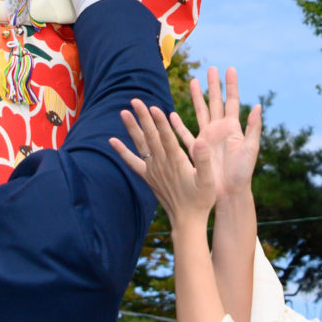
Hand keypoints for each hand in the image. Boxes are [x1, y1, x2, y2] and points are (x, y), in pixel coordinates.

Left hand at [111, 99, 214, 233]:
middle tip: (135, 100)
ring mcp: (153, 171)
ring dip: (132, 128)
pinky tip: (112, 142)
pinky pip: (133, 162)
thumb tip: (201, 141)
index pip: (166, 137)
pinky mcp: (148, 177)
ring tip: (123, 112)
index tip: (153, 107)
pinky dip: (122, 152)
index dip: (159, 122)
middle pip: (150, 136)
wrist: (187, 221)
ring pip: (141, 145)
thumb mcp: (208, 180)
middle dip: (143, 117)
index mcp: (177, 162)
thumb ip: (204, 160)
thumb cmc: (201, 200)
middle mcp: (162, 164)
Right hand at [190, 66, 260, 196]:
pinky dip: (178, 125)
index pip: (232, 101)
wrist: (228, 194)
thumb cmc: (241, 173)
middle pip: (215, 102)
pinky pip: (185, 134)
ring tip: (193, 82)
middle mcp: (220, 130)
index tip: (229, 69)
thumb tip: (258, 106)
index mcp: (233, 128)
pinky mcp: (197, 149)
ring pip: (200, 112)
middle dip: (213, 86)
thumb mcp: (250, 149)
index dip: (230, 85)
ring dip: (197, 98)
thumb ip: (253, 128)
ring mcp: (207, 139)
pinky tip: (171, 115)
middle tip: (211, 68)